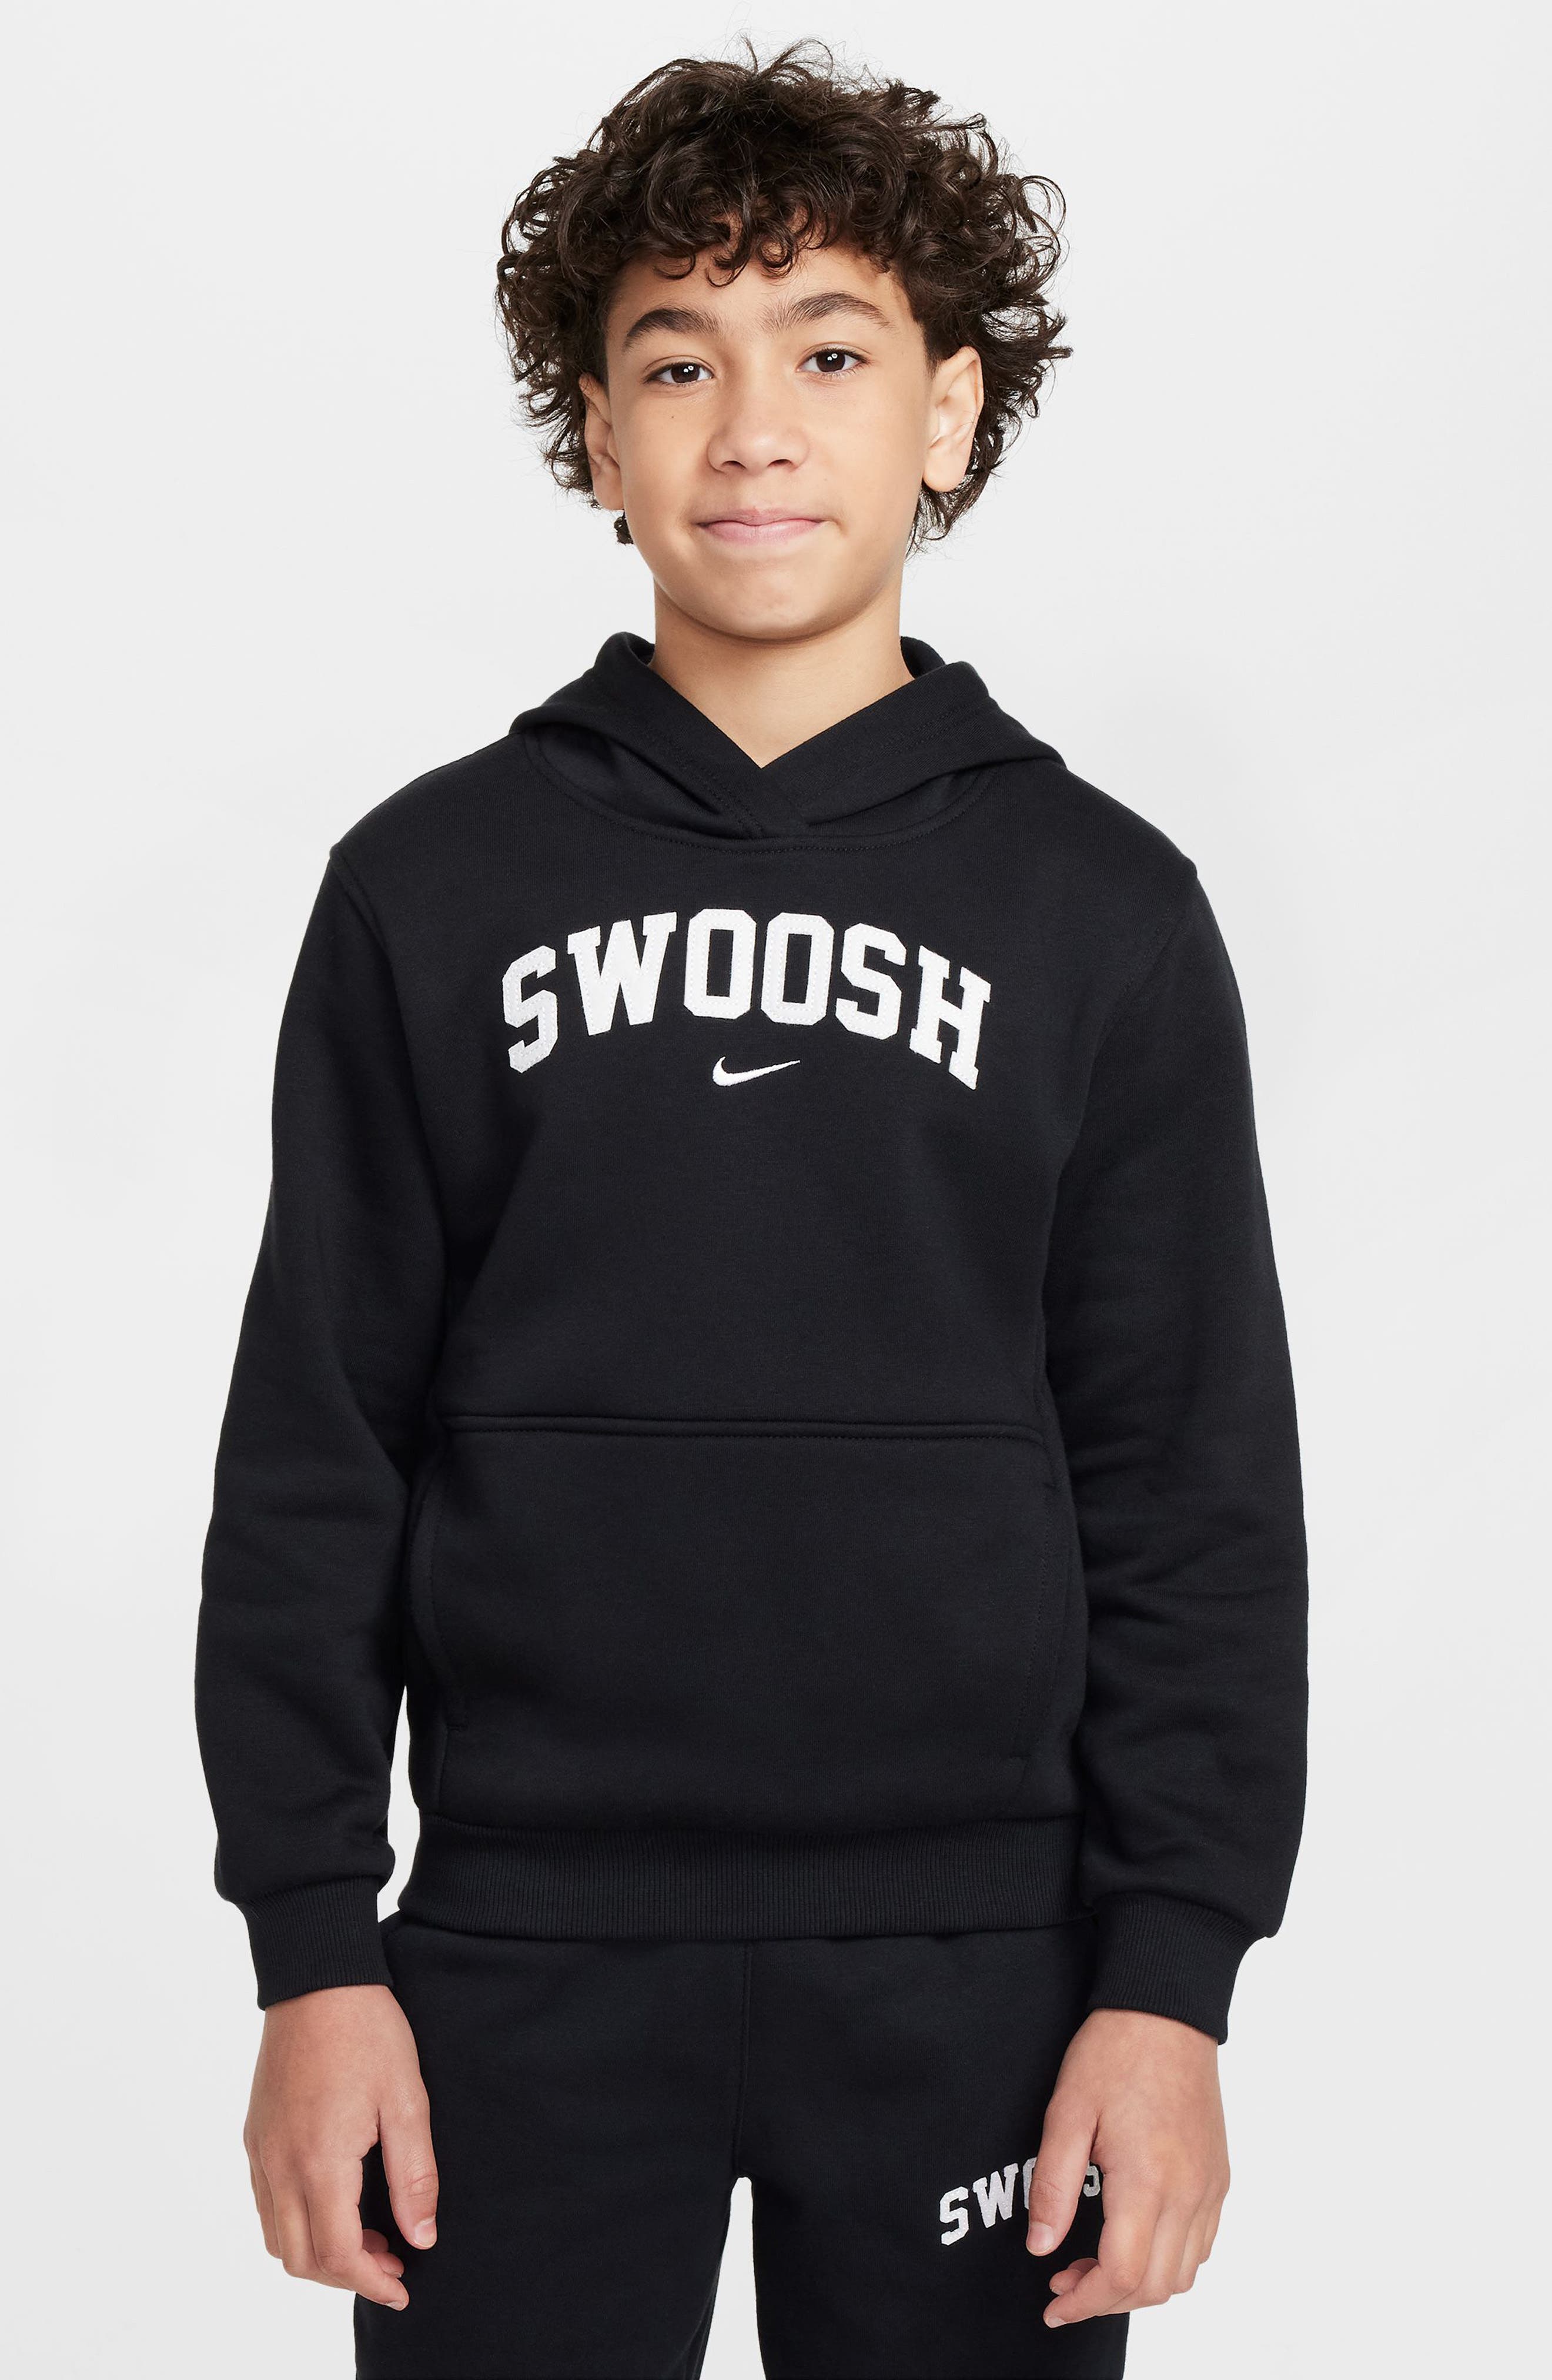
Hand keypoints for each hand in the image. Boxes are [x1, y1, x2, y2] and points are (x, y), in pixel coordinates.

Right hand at [243, 1982, 437, 2311]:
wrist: (317, 1976)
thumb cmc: (368, 2030)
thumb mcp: (407, 2098)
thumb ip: (414, 2175)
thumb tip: (422, 2238)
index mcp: (319, 2160)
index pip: (336, 2254)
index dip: (371, 2282)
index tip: (403, 2286)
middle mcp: (279, 2164)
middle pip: (300, 2257)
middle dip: (345, 2275)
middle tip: (392, 2261)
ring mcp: (260, 2149)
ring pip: (276, 2236)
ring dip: (318, 2252)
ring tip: (368, 2235)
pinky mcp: (255, 2133)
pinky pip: (266, 2203)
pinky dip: (296, 2222)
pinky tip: (335, 2200)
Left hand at [1025, 2006, 1228, 2327]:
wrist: (1165, 2011)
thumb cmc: (1114, 2053)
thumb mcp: (1066, 2112)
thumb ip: (1053, 2186)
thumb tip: (1041, 2247)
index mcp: (1148, 2180)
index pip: (1123, 2275)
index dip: (1085, 2302)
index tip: (1054, 2304)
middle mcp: (1189, 2192)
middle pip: (1156, 2286)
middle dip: (1106, 2301)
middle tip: (1064, 2282)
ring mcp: (1209, 2187)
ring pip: (1184, 2274)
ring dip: (1139, 2285)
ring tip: (1093, 2264)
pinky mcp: (1218, 2177)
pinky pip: (1201, 2244)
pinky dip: (1168, 2262)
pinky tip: (1134, 2240)